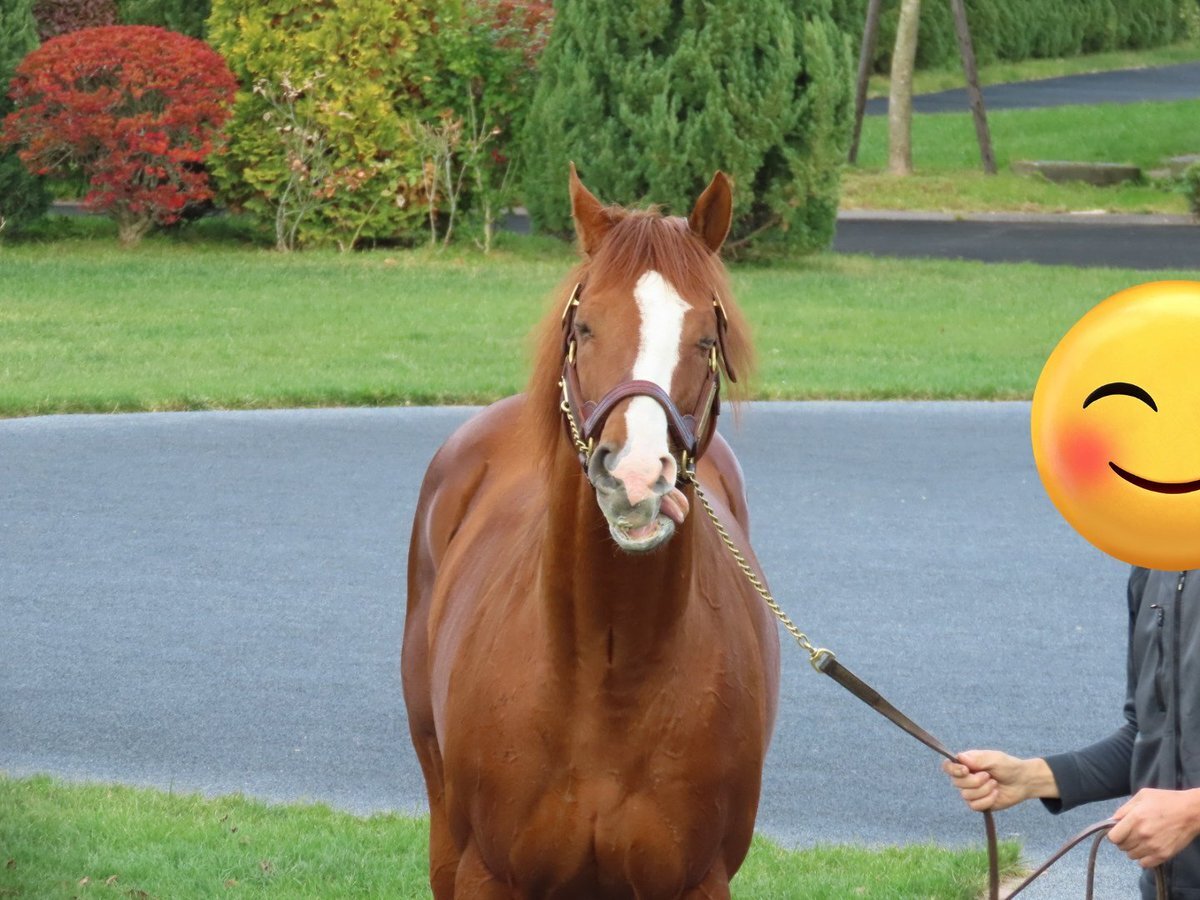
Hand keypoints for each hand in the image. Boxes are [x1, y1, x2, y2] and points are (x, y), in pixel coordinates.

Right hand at [941, 750, 1057, 811]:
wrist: (1023, 782)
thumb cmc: (1008, 766)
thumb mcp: (995, 759)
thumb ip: (978, 759)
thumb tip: (959, 757)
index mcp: (966, 764)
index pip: (948, 766)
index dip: (953, 770)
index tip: (966, 770)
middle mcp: (965, 778)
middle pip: (957, 783)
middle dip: (975, 781)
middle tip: (988, 776)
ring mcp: (971, 792)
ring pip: (966, 795)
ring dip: (983, 790)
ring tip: (995, 784)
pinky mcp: (979, 804)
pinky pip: (974, 806)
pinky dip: (987, 800)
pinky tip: (995, 794)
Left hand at [1109, 788, 1199, 867]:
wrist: (1191, 812)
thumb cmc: (1166, 800)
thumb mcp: (1142, 796)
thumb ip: (1124, 809)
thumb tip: (1113, 821)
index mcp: (1135, 818)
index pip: (1113, 837)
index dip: (1114, 835)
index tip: (1119, 831)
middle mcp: (1142, 834)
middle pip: (1122, 847)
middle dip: (1124, 841)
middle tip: (1132, 834)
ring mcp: (1154, 846)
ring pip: (1132, 856)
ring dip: (1133, 849)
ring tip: (1141, 841)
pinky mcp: (1164, 855)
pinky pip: (1145, 864)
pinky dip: (1144, 859)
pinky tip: (1148, 849)